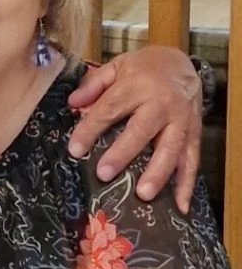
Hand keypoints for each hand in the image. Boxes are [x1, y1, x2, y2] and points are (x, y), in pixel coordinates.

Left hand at [66, 45, 200, 213]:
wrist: (182, 63)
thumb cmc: (142, 70)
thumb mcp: (116, 67)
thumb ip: (93, 84)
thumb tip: (72, 103)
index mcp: (136, 86)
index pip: (109, 109)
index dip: (90, 129)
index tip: (74, 149)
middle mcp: (161, 103)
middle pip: (141, 130)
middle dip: (123, 153)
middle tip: (105, 174)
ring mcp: (181, 119)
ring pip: (171, 147)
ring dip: (158, 172)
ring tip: (143, 194)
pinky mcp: (195, 133)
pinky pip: (192, 159)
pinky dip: (187, 184)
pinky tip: (180, 206)